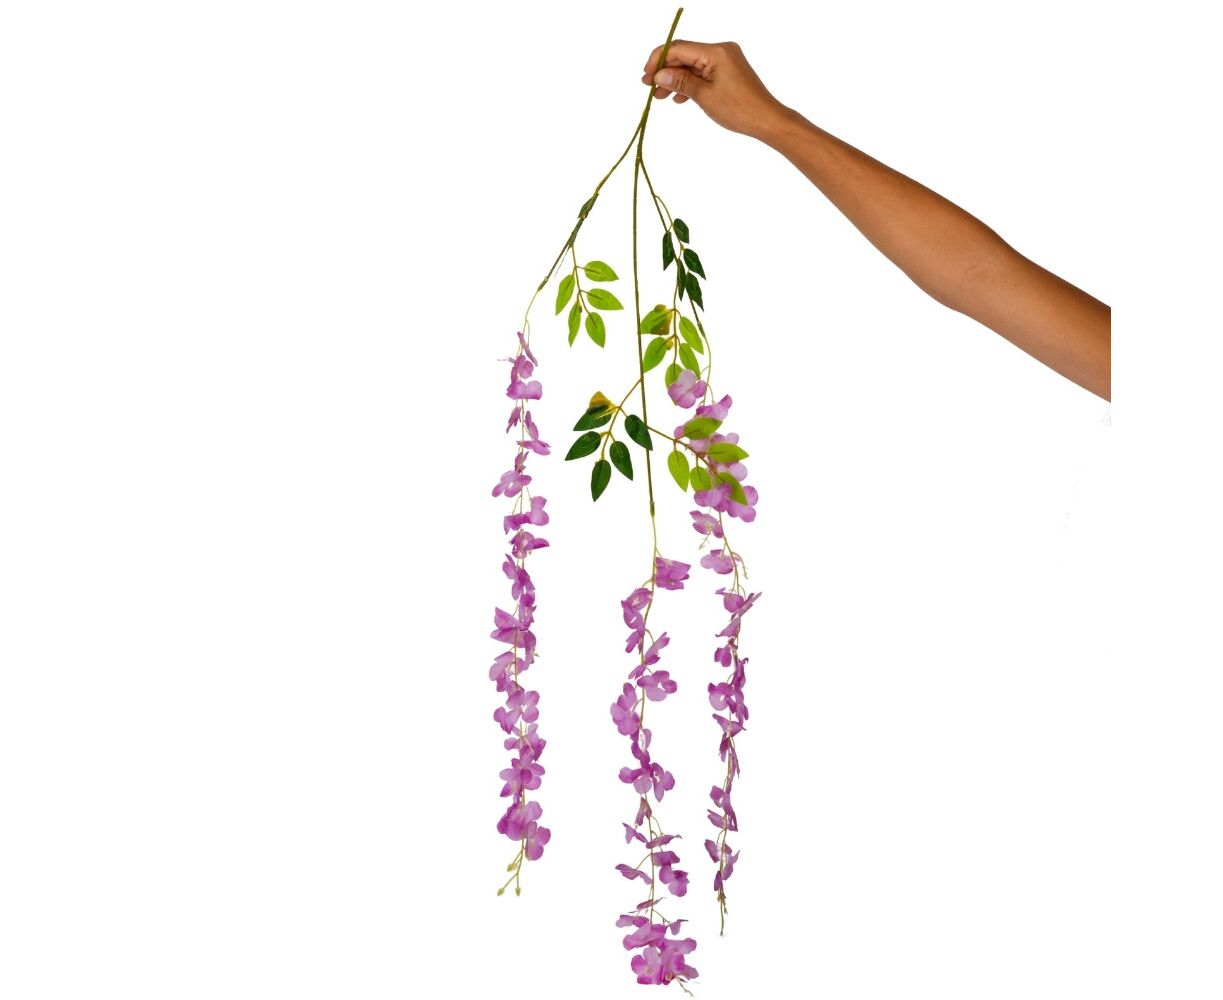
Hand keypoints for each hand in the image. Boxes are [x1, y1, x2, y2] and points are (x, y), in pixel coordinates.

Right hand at [641, 40, 789, 140]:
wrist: (766, 120)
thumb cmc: (738, 109)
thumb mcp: (704, 96)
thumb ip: (680, 81)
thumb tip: (659, 75)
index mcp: (716, 51)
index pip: (679, 48)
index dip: (659, 60)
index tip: (646, 75)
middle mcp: (721, 50)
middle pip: (685, 56)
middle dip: (666, 71)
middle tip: (649, 87)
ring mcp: (725, 61)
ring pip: (692, 66)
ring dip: (676, 79)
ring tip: (660, 96)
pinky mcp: (728, 72)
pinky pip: (703, 73)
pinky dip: (689, 83)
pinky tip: (679, 98)